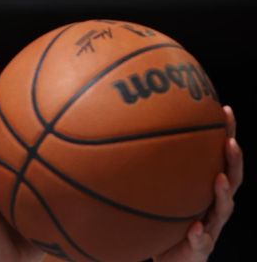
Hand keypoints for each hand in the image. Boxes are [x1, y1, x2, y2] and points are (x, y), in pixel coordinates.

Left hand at [153, 105, 242, 261]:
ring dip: (222, 193)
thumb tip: (123, 126)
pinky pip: (202, 242)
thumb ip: (148, 163)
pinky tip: (195, 228)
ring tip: (218, 179)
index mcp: (205, 187)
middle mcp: (213, 205)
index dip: (226, 134)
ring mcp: (210, 226)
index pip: (220, 157)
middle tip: (229, 143)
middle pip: (231, 179)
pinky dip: (200, 235)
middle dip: (233, 160)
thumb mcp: (156, 188)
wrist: (166, 258)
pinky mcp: (199, 250)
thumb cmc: (162, 217)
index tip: (225, 110)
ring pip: (223, 209)